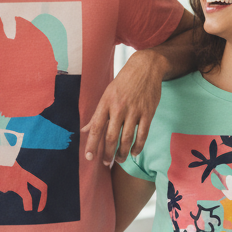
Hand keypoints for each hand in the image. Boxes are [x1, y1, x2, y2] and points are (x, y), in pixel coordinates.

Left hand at [82, 50, 162, 165]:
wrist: (145, 68)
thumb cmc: (123, 82)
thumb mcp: (107, 94)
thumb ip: (96, 114)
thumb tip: (84, 130)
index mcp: (106, 103)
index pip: (96, 128)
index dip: (92, 144)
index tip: (89, 157)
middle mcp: (119, 108)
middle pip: (111, 137)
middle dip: (107, 153)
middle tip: (105, 163)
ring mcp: (134, 111)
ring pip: (127, 138)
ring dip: (122, 153)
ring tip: (119, 160)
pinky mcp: (148, 113)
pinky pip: (142, 134)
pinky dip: (138, 146)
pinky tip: (134, 153)